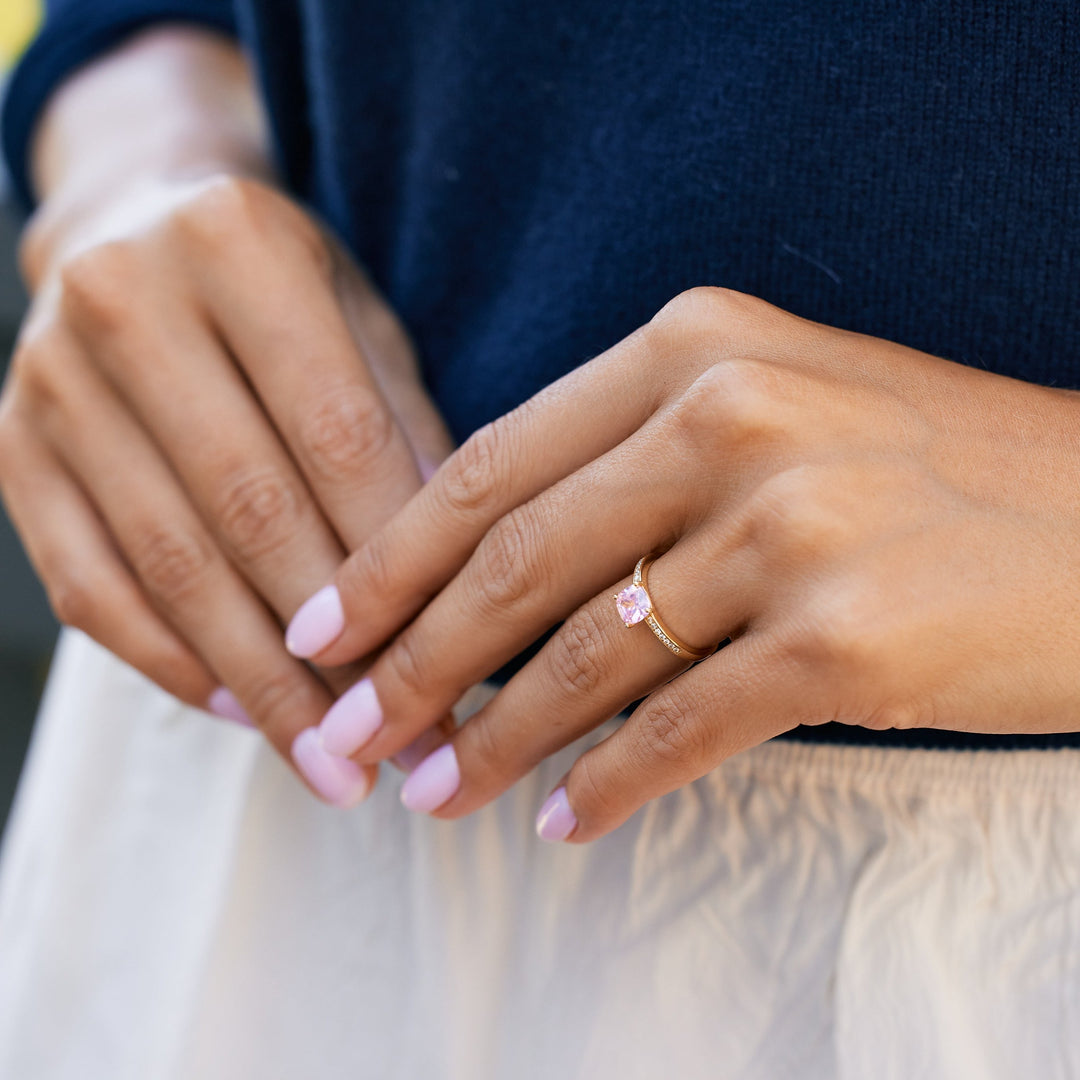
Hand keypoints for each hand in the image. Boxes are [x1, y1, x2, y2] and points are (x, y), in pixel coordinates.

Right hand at [0, 170, 452, 803]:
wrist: (129, 226)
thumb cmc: (280, 289)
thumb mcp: (361, 319)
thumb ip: (404, 428)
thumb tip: (453, 574)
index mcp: (237, 243)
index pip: (337, 434)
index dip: (395, 560)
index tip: (454, 655)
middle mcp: (126, 301)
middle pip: (250, 509)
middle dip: (333, 646)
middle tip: (402, 736)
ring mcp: (50, 381)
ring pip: (170, 564)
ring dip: (259, 683)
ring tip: (333, 763)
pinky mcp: (10, 453)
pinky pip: (90, 587)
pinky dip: (171, 664)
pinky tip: (243, 715)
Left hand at [284, 286, 1079, 836]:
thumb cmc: (924, 470)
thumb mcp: (773, 412)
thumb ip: (633, 466)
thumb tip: (490, 583)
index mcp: (695, 345)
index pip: (493, 466)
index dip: (391, 559)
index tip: (323, 628)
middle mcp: (732, 418)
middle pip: (515, 564)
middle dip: (413, 663)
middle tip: (349, 734)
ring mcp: (788, 524)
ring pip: (584, 657)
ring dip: (494, 742)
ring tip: (435, 794)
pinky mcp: (840, 634)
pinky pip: (677, 729)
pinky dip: (605, 785)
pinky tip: (563, 820)